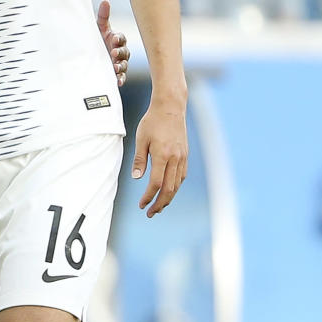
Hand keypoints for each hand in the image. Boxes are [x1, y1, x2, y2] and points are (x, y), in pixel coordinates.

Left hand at [97, 0, 130, 85]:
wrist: (89, 56)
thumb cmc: (97, 39)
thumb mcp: (98, 28)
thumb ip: (102, 16)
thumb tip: (105, 1)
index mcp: (116, 40)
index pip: (121, 38)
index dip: (118, 39)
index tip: (113, 39)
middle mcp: (120, 52)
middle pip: (125, 52)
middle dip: (120, 52)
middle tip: (114, 53)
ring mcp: (119, 63)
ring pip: (124, 65)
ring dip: (121, 66)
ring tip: (115, 67)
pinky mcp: (116, 74)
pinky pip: (121, 77)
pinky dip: (120, 79)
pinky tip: (118, 81)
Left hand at [131, 101, 187, 216]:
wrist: (171, 108)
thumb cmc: (152, 122)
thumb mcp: (141, 139)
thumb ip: (139, 159)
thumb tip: (136, 178)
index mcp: (163, 155)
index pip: (156, 183)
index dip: (148, 196)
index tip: (141, 205)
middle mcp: (175, 158)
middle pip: (169, 189)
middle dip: (160, 204)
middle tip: (150, 214)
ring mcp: (182, 157)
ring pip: (177, 184)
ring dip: (168, 198)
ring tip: (159, 207)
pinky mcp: (185, 155)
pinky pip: (181, 176)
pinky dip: (174, 187)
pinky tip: (168, 192)